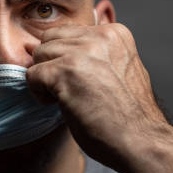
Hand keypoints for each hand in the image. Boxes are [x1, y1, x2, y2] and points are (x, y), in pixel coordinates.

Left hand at [27, 23, 168, 170]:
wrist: (140, 140)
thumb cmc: (128, 115)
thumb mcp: (118, 70)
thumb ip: (92, 55)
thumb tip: (46, 48)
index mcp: (114, 33)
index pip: (70, 32)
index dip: (66, 58)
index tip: (80, 80)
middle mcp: (99, 36)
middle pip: (51, 39)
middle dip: (52, 63)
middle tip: (69, 89)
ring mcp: (81, 52)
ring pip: (39, 55)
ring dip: (45, 78)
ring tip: (65, 98)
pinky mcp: (65, 72)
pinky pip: (32, 74)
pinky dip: (39, 93)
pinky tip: (59, 105)